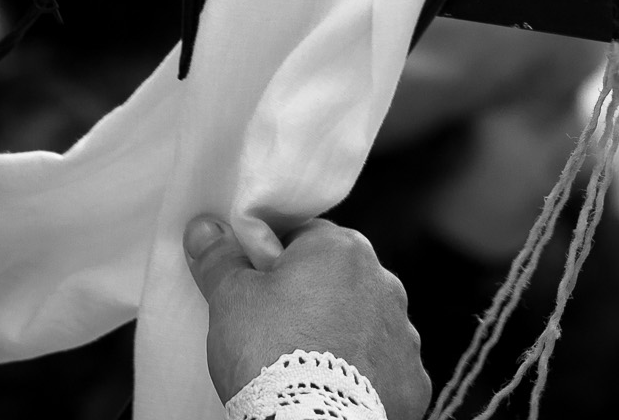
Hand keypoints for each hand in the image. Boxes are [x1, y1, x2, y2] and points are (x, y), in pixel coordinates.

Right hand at [184, 214, 429, 417]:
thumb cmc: (271, 353)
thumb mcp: (230, 299)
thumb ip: (220, 259)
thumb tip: (205, 229)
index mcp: (341, 248)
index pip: (304, 238)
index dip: (276, 262)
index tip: (257, 288)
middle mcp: (383, 282)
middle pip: (337, 281)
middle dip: (312, 299)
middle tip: (275, 329)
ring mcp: (404, 335)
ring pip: (364, 324)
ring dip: (342, 337)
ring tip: (305, 367)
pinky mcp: (413, 382)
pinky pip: (384, 369)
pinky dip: (364, 377)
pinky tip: (335, 390)